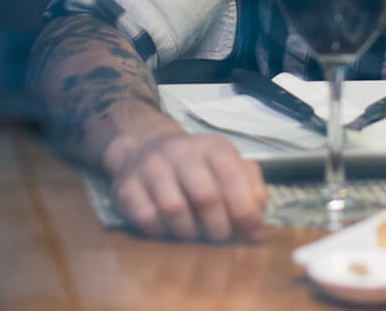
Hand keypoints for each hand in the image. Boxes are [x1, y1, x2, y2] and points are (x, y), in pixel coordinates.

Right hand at [101, 128, 266, 242]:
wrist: (143, 148)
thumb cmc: (195, 166)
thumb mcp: (227, 165)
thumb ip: (250, 189)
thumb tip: (258, 227)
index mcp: (211, 147)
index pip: (232, 175)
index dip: (244, 210)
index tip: (252, 234)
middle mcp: (179, 152)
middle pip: (205, 196)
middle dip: (219, 227)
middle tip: (221, 239)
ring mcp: (150, 167)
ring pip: (174, 209)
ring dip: (190, 232)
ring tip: (196, 235)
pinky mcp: (127, 187)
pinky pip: (147, 218)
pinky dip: (163, 233)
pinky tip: (170, 231)